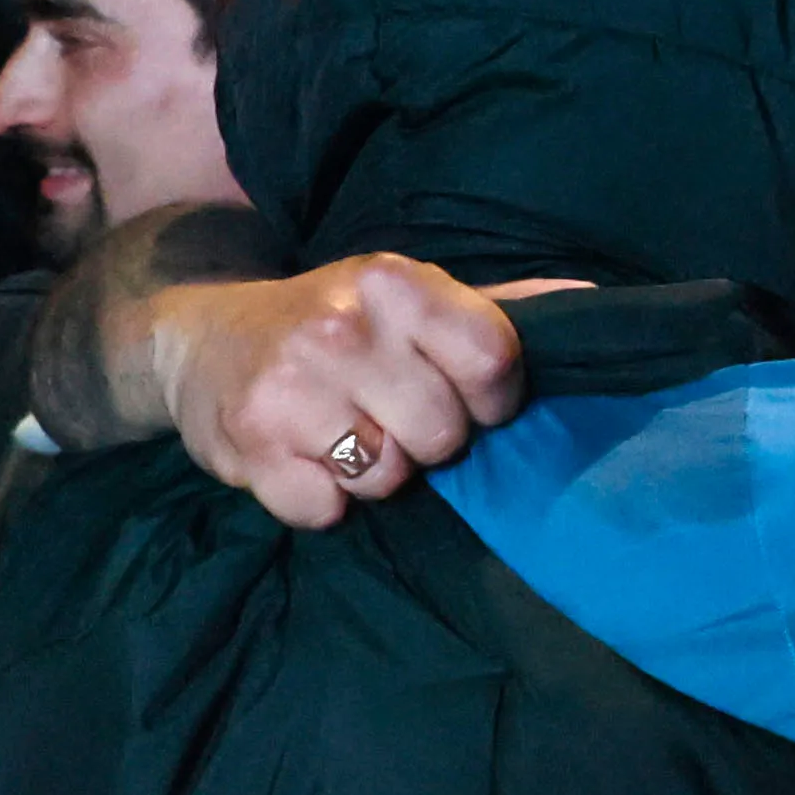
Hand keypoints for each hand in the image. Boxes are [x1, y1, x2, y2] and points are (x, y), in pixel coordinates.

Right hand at [156, 253, 529, 529]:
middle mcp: (342, 328)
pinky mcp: (251, 447)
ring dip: (374, 472)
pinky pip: (327, 512)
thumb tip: (594, 300)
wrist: (201, 340)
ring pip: (389, 479)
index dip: (492, 399)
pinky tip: (304, 458)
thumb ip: (499, 308)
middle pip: (444, 434)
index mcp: (395, 282)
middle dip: (425, 439)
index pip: (495, 363)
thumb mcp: (408, 297)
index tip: (466, 398)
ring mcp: (290, 389)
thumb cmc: (333, 323)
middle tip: (388, 414)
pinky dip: (322, 500)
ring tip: (344, 434)